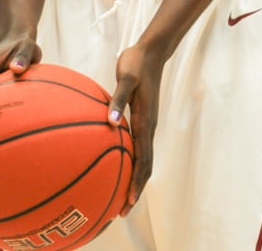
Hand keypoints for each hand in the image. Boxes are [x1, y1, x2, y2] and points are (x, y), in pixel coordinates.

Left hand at [107, 43, 162, 215]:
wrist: (149, 51)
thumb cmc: (136, 62)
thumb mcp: (126, 77)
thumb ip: (119, 98)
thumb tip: (112, 120)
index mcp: (145, 121)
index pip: (144, 159)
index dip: (137, 182)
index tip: (128, 202)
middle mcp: (148, 126)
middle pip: (145, 165)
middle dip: (135, 189)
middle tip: (121, 211)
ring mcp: (145, 123)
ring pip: (143, 157)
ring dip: (134, 178)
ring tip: (120, 195)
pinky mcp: (140, 117)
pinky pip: (137, 145)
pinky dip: (130, 160)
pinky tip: (117, 162)